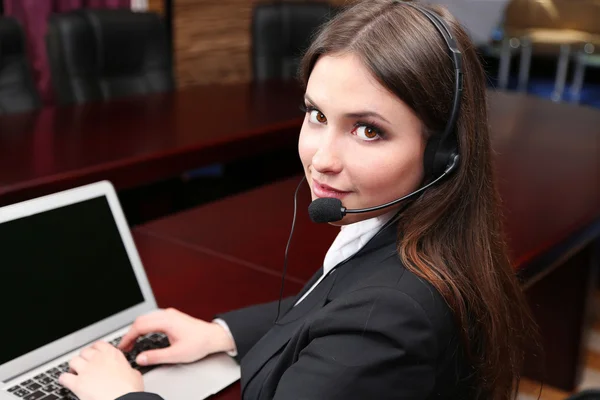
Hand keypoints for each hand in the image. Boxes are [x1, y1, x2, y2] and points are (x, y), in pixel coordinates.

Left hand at [59, 341, 141, 399]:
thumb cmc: (130, 389)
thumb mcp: (134, 374)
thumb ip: (127, 368)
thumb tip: (128, 371)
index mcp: (112, 354)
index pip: (99, 344)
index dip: (95, 349)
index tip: (94, 353)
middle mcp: (98, 359)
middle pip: (84, 352)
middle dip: (84, 358)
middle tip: (85, 364)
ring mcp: (86, 370)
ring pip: (73, 361)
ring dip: (73, 367)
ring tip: (75, 372)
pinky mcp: (77, 383)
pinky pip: (63, 377)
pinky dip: (63, 379)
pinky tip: (66, 382)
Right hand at [118, 308, 234, 365]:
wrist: (213, 336)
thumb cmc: (199, 343)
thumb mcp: (176, 354)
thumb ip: (156, 357)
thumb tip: (141, 358)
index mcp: (167, 321)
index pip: (140, 326)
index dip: (128, 337)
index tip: (123, 347)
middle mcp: (167, 314)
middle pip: (141, 320)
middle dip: (130, 333)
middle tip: (126, 347)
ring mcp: (170, 314)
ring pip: (146, 318)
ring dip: (137, 329)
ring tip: (132, 343)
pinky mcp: (172, 316)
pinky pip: (153, 318)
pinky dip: (144, 326)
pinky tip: (143, 335)